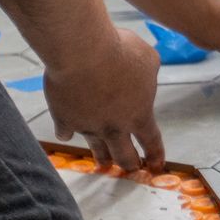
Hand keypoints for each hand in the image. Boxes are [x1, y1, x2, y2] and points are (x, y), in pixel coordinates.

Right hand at [44, 27, 164, 171]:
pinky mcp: (64, 119)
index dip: (155, 155)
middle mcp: (114, 127)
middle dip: (129, 164)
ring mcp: (88, 126)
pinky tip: (67, 131)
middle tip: (130, 168)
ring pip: (97, 149)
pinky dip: (67, 130)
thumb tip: (143, 77)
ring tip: (102, 164)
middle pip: (124, 156)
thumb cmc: (120, 51)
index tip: (155, 166)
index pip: (151, 141)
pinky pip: (66, 132)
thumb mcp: (147, 58)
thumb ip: (148, 74)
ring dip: (101, 157)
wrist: (82, 52)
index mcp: (139, 114)